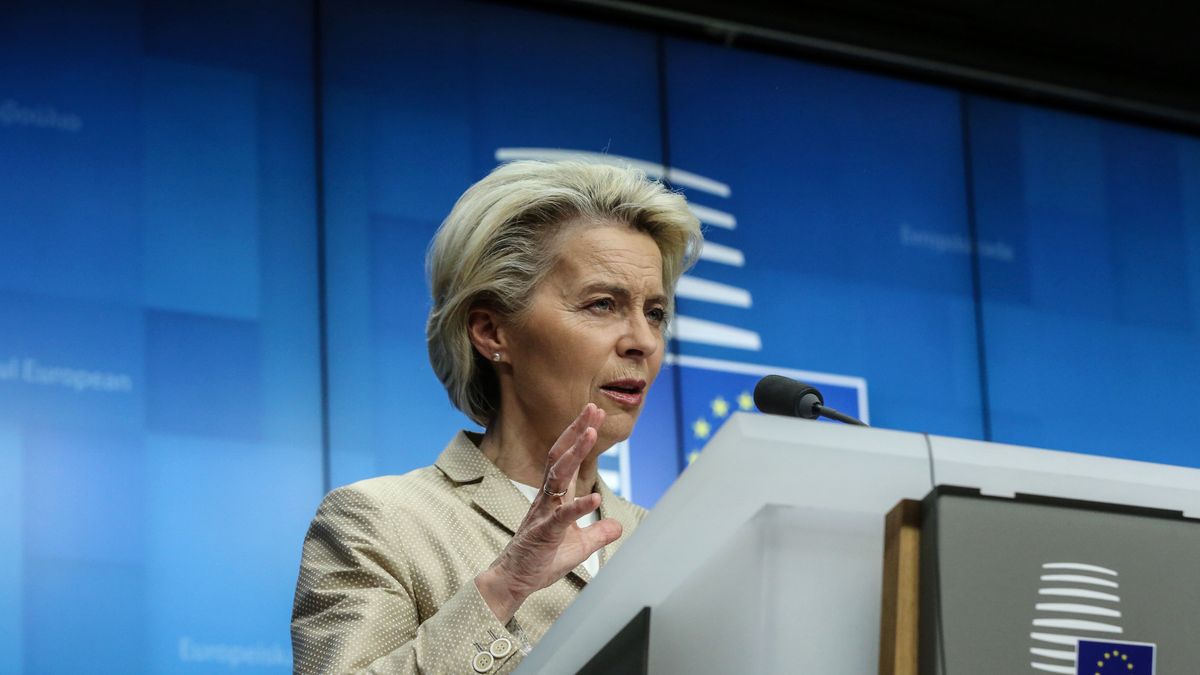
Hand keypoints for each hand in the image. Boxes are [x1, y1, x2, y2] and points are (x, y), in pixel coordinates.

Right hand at [474, 404, 622, 622]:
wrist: (515, 581)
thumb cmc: (542, 560)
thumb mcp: (579, 547)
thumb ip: (598, 533)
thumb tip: (617, 525)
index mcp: (555, 497)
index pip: (567, 459)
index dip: (579, 436)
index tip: (594, 414)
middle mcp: (547, 498)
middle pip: (561, 457)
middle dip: (577, 431)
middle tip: (592, 408)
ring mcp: (544, 513)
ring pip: (558, 477)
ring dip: (575, 454)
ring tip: (591, 434)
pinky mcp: (544, 534)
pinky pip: (562, 517)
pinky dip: (579, 506)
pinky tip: (595, 497)